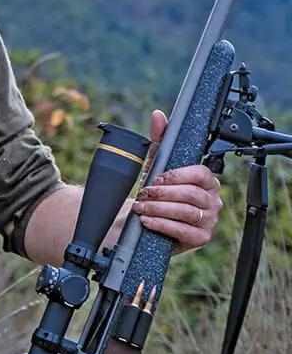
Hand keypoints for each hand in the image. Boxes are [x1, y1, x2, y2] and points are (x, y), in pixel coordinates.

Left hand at [130, 110, 223, 252]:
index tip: (156, 178)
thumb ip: (159, 140)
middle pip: (191, 194)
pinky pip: (183, 231)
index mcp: (207, 181)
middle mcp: (213, 200)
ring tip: (140, 207)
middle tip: (143, 193)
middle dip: (162, 193)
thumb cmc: (155, 192)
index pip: (201, 174)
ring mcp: (209, 220)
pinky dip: (162, 225)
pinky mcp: (200, 238)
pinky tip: (147, 221)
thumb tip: (158, 115)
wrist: (145, 221)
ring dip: (158, 209)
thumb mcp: (155, 165)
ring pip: (186, 212)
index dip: (177, 176)